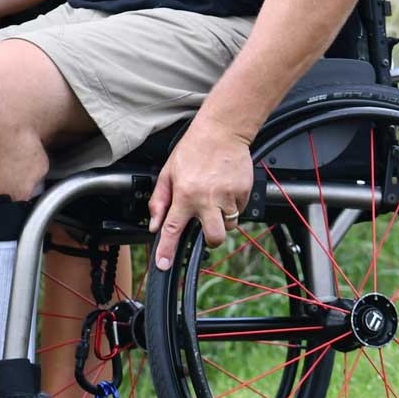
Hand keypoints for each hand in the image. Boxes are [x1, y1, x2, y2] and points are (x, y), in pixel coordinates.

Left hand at [146, 119, 253, 269]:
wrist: (222, 131)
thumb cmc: (194, 149)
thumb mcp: (168, 172)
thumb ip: (160, 199)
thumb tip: (154, 223)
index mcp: (185, 194)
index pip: (173, 229)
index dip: (166, 250)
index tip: (163, 265)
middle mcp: (207, 199)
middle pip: (214, 238)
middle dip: (211, 241)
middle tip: (206, 228)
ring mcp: (228, 196)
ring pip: (229, 225)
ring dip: (221, 218)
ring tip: (215, 198)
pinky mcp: (244, 192)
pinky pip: (239, 209)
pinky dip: (232, 204)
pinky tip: (225, 188)